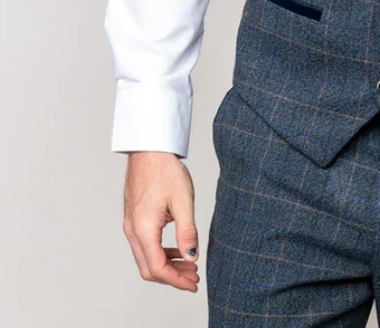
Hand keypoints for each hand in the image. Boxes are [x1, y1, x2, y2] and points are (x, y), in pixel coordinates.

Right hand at [122, 151, 200, 291]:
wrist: (150, 151)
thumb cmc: (165, 171)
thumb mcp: (183, 201)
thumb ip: (187, 231)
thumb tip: (192, 256)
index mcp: (143, 229)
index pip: (157, 268)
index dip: (176, 280)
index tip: (193, 284)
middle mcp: (133, 231)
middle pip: (149, 268)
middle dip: (172, 277)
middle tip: (194, 277)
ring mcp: (131, 225)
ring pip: (146, 258)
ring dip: (167, 265)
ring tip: (190, 264)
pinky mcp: (134, 219)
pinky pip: (145, 245)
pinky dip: (161, 253)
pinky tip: (178, 249)